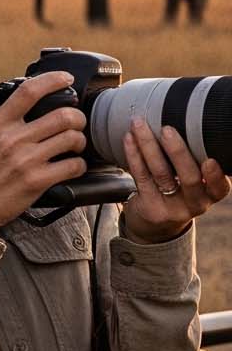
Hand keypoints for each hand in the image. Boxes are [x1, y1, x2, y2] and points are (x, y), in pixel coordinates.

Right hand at [0, 70, 87, 236]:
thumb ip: (2, 122)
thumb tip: (26, 107)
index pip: (29, 91)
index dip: (53, 80)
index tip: (66, 79)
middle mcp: (12, 138)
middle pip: (62, 115)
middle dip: (77, 118)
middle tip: (76, 123)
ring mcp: (26, 160)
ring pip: (71, 138)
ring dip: (79, 141)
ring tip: (74, 146)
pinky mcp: (37, 182)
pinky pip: (72, 166)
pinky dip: (78, 165)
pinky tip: (72, 166)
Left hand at [122, 119, 229, 242]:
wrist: (154, 227)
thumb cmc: (178, 194)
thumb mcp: (194, 185)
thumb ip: (195, 163)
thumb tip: (190, 123)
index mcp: (209, 195)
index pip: (219, 188)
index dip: (216, 176)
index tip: (210, 160)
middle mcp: (193, 204)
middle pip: (189, 178)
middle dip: (178, 152)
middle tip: (167, 129)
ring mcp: (170, 207)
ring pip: (161, 174)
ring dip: (149, 145)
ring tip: (140, 125)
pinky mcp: (149, 206)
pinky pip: (141, 177)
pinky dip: (134, 154)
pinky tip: (129, 139)